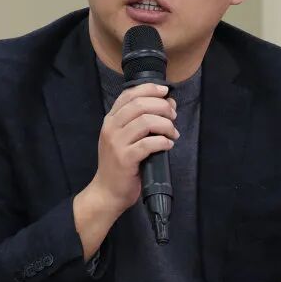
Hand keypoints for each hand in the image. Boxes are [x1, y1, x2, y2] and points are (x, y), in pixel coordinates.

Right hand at [73, 83, 176, 258]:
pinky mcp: (125, 159)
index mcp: (110, 120)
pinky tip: (168, 145)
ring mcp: (116, 143)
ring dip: (166, 125)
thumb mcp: (126, 138)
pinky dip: (163, 142)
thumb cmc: (120, 164)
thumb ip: (143, 120)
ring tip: (173, 133)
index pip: (129, 94)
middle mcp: (111, 128)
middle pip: (139, 105)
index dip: (149, 89)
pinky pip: (148, 144)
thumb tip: (168, 104)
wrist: (107, 192)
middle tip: (173, 116)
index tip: (166, 92)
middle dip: (162, 107)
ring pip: (145, 122)